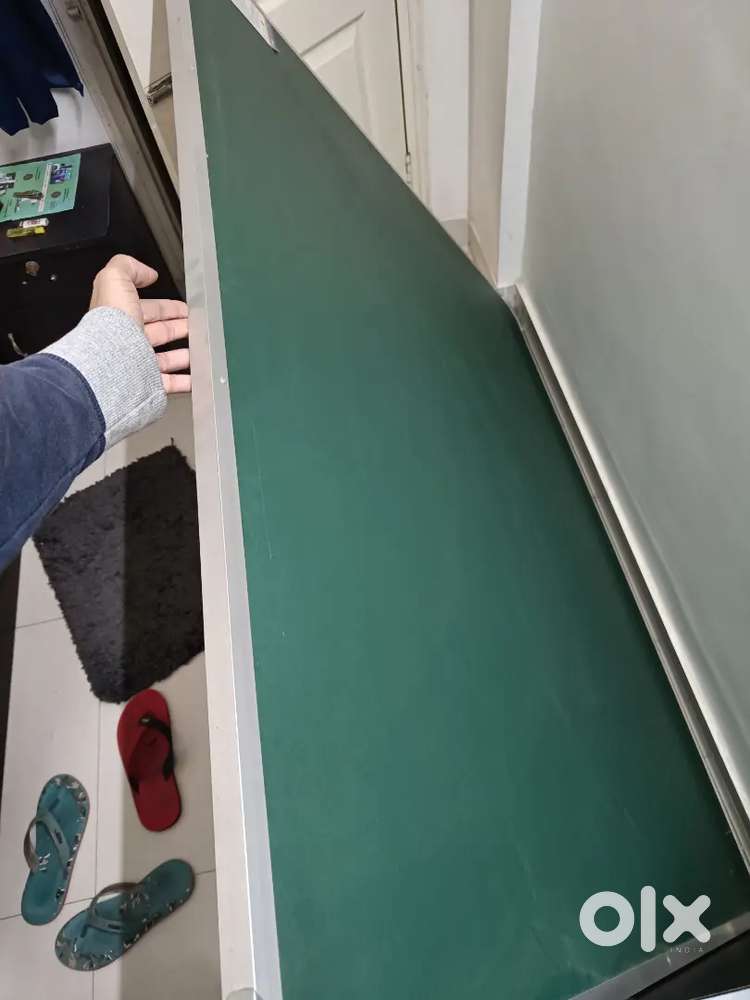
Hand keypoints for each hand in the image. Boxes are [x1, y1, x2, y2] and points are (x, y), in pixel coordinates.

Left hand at [90, 254, 190, 392]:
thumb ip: (128, 267)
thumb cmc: (111, 323)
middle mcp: (129, 341)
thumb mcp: (114, 280)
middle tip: (197, 327)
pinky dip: (185, 380)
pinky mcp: (147, 383)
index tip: (184, 308)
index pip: (148, 309)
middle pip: (159, 333)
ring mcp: (138, 364)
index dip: (167, 307)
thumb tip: (146, 272)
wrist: (109, 363)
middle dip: (179, 328)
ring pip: (166, 358)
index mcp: (122, 317)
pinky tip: (196, 376)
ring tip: (201, 351)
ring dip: (184, 354)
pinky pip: (169, 383)